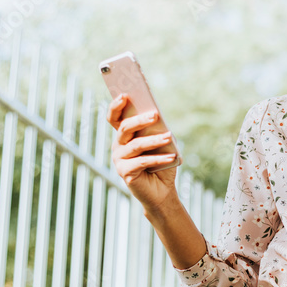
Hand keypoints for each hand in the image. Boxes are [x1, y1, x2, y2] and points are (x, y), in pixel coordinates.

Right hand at [106, 93, 178, 211]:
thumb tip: (157, 117)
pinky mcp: (125, 173)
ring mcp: (119, 160)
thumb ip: (157, 130)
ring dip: (154, 140)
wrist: (162, 190)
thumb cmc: (162, 163)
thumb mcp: (162, 143)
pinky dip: (158, 158)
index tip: (125, 95)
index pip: (115, 118)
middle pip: (125, 128)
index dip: (116, 106)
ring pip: (136, 145)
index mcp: (124, 136)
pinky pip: (142, 162)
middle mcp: (118, 146)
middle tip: (155, 114)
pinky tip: (171, 156)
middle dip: (140, 120)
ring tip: (169, 136)